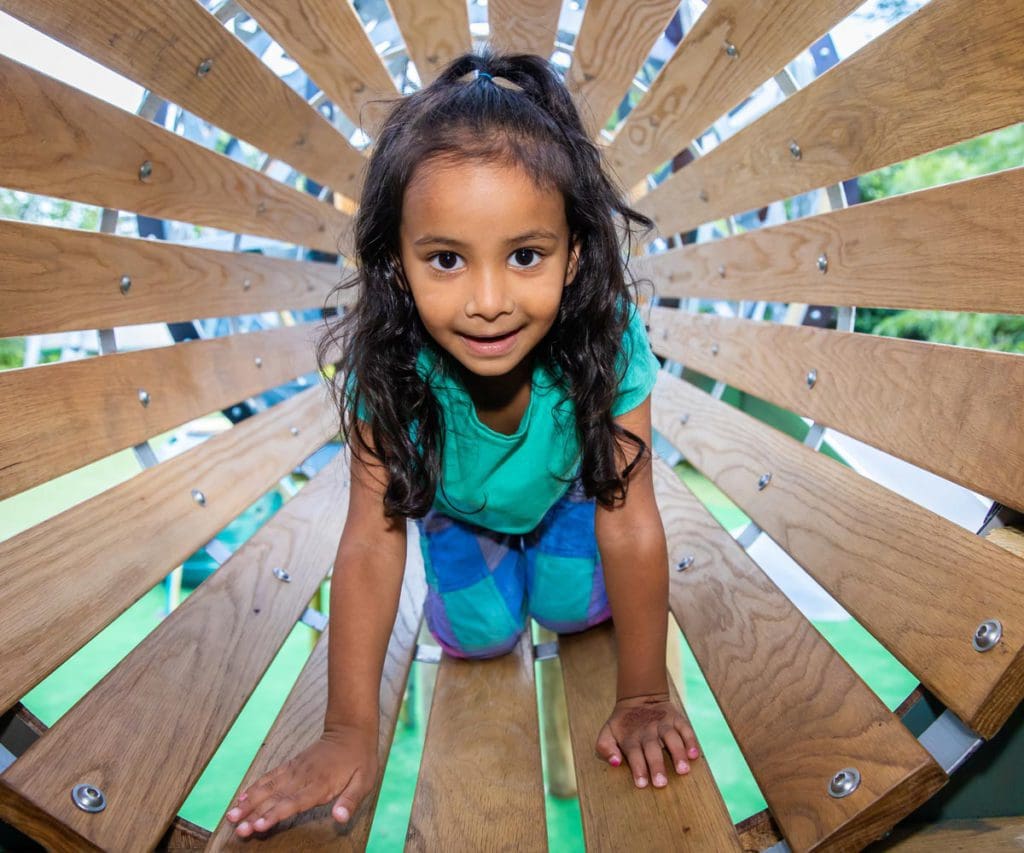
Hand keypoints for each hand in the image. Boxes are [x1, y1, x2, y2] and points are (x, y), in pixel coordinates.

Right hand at [224, 726, 377, 835]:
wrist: (351, 730)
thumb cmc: (360, 759)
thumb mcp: (364, 781)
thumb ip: (350, 801)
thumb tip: (340, 819)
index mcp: (320, 784)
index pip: (293, 802)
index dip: (274, 814)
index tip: (258, 825)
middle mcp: (303, 776)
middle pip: (275, 797)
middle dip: (254, 813)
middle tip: (237, 828)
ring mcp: (295, 769)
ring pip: (267, 787)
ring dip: (248, 802)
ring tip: (231, 816)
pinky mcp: (291, 765)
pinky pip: (269, 776)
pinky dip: (254, 787)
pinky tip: (241, 799)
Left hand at [595, 692, 700, 788]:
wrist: (640, 698)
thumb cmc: (623, 724)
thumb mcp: (608, 732)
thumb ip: (605, 748)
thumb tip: (614, 762)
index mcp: (630, 736)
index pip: (633, 753)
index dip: (638, 768)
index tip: (642, 784)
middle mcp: (647, 730)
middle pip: (652, 748)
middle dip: (656, 766)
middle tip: (661, 783)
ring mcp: (663, 723)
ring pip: (671, 737)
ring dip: (677, 753)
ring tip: (683, 770)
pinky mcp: (676, 718)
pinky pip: (685, 728)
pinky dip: (690, 740)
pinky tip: (694, 754)